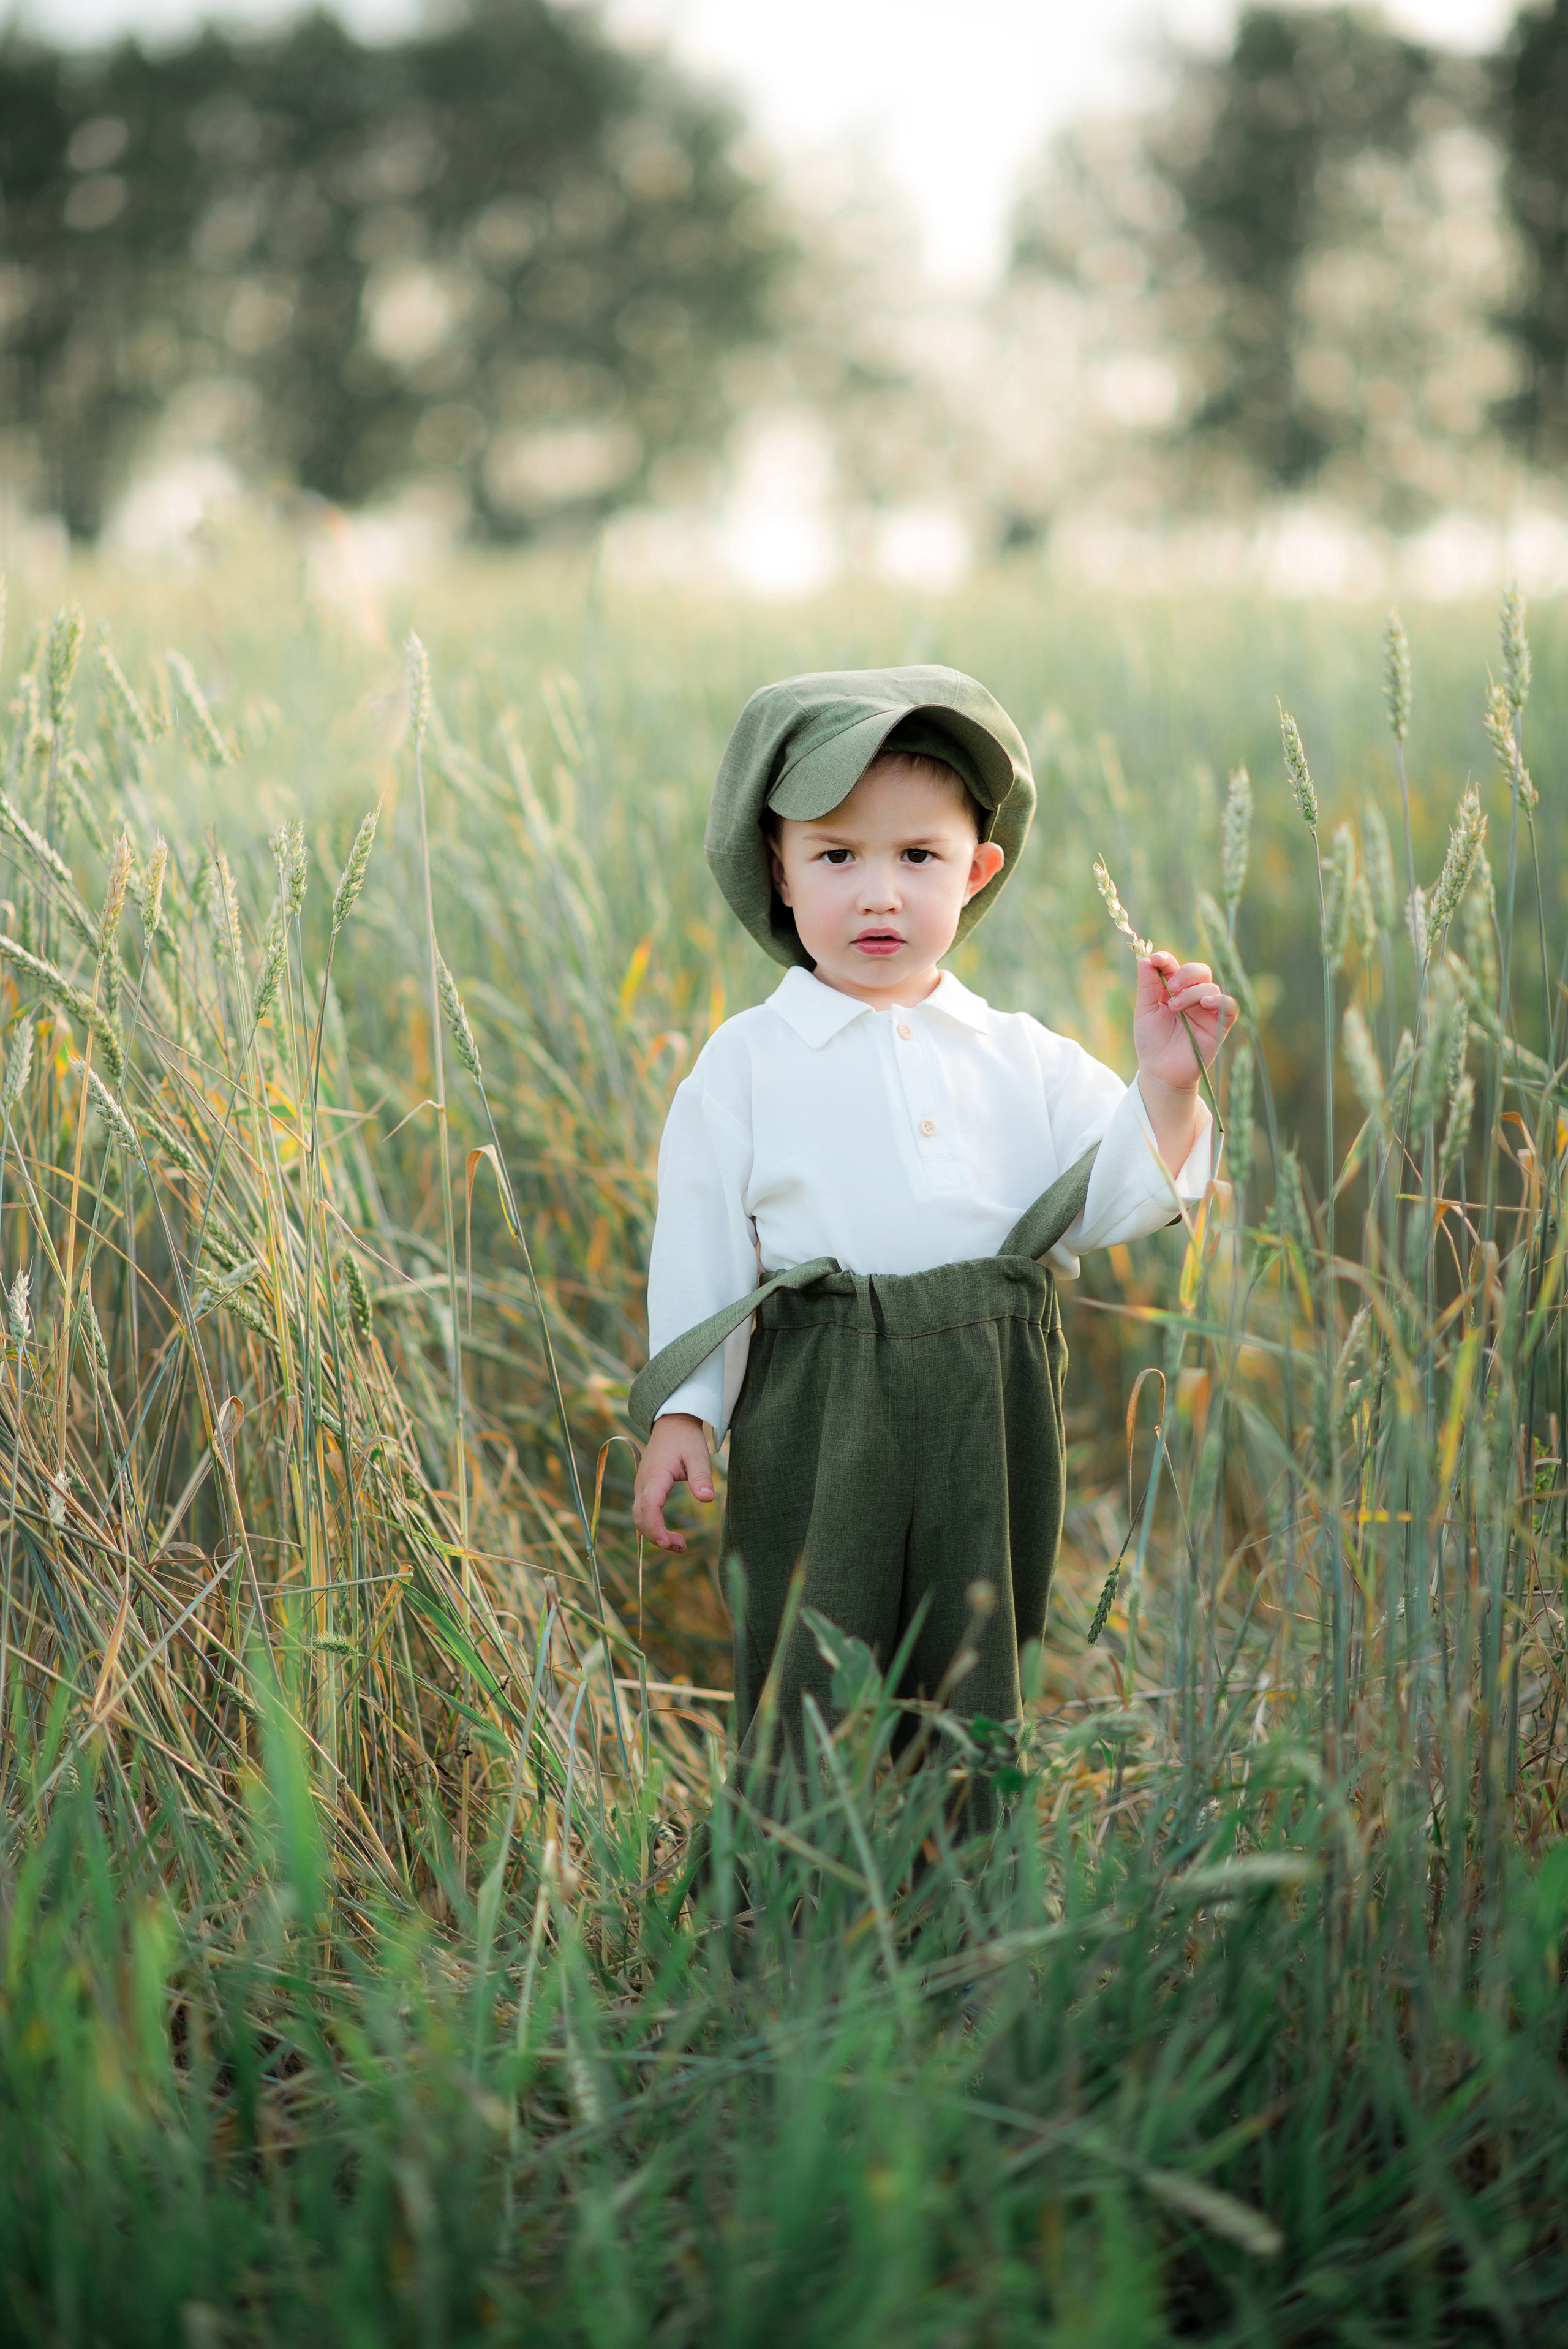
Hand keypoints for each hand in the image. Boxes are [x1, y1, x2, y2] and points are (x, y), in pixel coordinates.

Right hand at [632, 1413, 713, 1551]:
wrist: (671, 1425)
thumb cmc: (685, 1439)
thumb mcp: (698, 1454)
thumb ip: (701, 1477)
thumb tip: (707, 1500)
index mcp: (655, 1475)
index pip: (648, 1505)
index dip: (655, 1526)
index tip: (667, 1542)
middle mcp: (643, 1483)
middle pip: (640, 1517)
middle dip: (657, 1537)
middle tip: (682, 1547)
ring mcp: (641, 1488)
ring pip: (640, 1518)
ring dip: (655, 1535)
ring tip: (681, 1546)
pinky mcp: (645, 1491)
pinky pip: (643, 1514)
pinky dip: (654, 1528)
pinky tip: (671, 1536)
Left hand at [1133, 952, 1233, 1091]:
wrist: (1161, 1072)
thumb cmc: (1151, 1042)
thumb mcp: (1145, 1011)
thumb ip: (1147, 986)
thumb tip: (1145, 959)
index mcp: (1172, 990)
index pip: (1174, 966)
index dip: (1166, 959)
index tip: (1157, 959)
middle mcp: (1192, 997)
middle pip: (1199, 970)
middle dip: (1186, 973)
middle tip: (1173, 986)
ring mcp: (1207, 1010)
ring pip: (1210, 987)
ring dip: (1193, 993)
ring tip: (1175, 1008)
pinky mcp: (1219, 1025)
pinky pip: (1230, 1005)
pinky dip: (1220, 1000)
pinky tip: (1205, 1004)